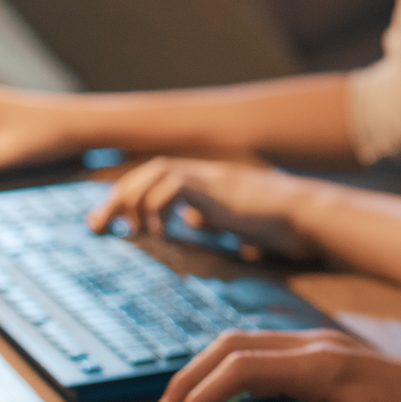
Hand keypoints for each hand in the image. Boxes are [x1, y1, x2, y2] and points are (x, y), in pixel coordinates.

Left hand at [90, 156, 322, 260]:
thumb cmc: (278, 224)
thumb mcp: (235, 222)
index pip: (153, 179)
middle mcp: (204, 174)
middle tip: (95, 226)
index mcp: (204, 182)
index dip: (125, 197)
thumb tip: (192, 224)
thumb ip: (211, 218)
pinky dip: (157, 205)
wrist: (304, 216)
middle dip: (115, 198)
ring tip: (127, 229)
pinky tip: (157, 229)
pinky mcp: (217, 188)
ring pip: (155, 172)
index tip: (105, 224)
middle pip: (146, 172)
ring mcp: (211, 178)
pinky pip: (175, 185)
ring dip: (131, 200)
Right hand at [151, 328, 400, 401]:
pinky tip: (225, 400)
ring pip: (245, 344)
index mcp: (321, 365)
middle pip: (232, 346)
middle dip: (189, 381)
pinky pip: (265, 352)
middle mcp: (316, 345)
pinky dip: (232, 371)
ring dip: (207, 373)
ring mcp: (321, 345)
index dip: (201, 399)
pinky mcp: (326, 355)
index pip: (241, 370)